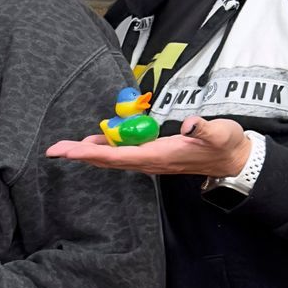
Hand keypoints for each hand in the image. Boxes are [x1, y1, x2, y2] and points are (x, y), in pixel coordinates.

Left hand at [46, 114, 249, 180]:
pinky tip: (96, 141)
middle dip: (80, 155)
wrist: (233, 159)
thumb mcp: (219, 133)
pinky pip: (123, 154)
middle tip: (53, 149)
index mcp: (159, 156)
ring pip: (113, 158)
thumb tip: (188, 126)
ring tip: (66, 146)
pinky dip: (105, 148)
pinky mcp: (153, 156)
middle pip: (108, 160)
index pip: (118, 156)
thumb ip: (202, 129)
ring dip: (89, 153)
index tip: (69, 151)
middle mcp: (150, 162)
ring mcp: (151, 160)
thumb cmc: (225, 144)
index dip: (92, 153)